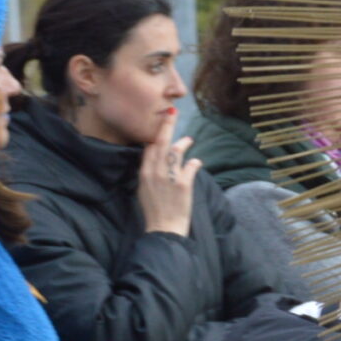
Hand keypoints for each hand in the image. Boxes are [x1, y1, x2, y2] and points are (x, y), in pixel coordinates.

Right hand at [138, 109, 200, 236]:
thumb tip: (159, 159)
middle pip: (161, 143)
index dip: (155, 133)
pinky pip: (191, 166)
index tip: (161, 123)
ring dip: (184, 143)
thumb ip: (152, 173)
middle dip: (166, 125)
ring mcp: (169, 177)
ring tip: (189, 140)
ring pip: (176, 151)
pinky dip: (195, 163)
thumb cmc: (155, 211)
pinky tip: (197, 162)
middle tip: (172, 111)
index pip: (149, 148)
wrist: (163, 229)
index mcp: (144, 174)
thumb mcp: (145, 190)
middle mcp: (155, 172)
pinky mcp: (183, 184)